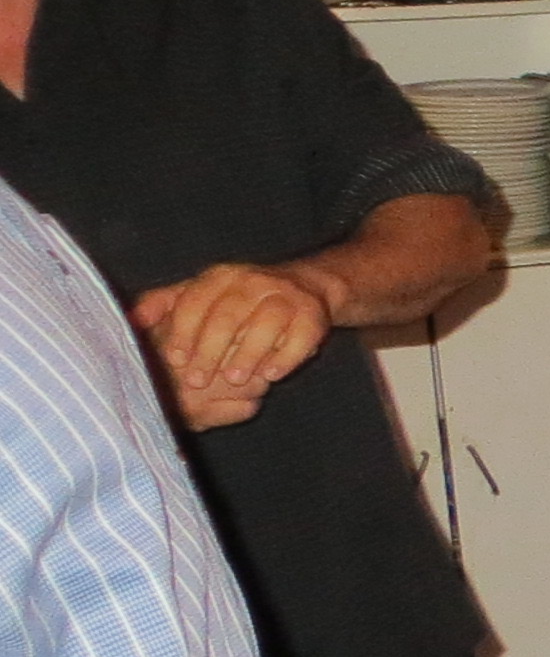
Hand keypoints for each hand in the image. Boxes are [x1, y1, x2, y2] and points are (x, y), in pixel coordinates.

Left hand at [133, 261, 332, 430]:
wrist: (306, 287)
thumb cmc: (240, 300)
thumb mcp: (201, 294)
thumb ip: (165, 305)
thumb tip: (130, 320)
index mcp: (220, 276)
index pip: (196, 301)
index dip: (183, 331)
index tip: (175, 359)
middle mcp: (252, 280)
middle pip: (228, 314)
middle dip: (211, 349)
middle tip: (197, 380)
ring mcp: (286, 295)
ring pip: (266, 323)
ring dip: (248, 353)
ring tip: (234, 379)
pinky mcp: (313, 314)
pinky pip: (301, 335)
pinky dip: (286, 356)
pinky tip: (272, 375)